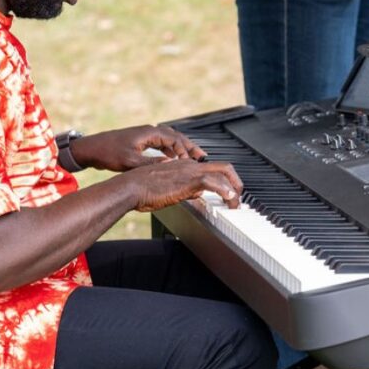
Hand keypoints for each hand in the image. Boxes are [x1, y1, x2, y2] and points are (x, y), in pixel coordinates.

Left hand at [68, 125, 205, 171]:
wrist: (91, 148)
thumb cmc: (108, 152)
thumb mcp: (130, 161)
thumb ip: (151, 163)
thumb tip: (170, 166)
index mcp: (148, 133)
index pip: (174, 139)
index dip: (185, 151)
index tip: (192, 163)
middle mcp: (148, 131)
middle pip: (176, 136)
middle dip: (190, 147)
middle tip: (203, 156)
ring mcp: (145, 135)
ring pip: (169, 139)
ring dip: (182, 148)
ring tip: (193, 158)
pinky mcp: (140, 141)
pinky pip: (162, 143)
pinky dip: (171, 149)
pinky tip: (173, 160)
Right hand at [126, 159, 242, 211]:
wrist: (130, 187)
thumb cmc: (142, 190)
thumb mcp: (167, 189)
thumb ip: (184, 190)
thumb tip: (197, 194)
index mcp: (184, 166)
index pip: (211, 168)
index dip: (223, 180)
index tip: (228, 193)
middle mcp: (190, 165)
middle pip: (223, 166)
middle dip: (236, 181)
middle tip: (238, 197)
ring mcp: (190, 171)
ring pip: (223, 172)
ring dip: (234, 189)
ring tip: (236, 204)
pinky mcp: (189, 180)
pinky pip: (214, 182)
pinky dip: (226, 191)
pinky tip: (230, 199)